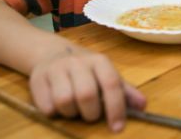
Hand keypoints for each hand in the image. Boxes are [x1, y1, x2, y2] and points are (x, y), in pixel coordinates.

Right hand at [30, 46, 145, 131]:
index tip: (117, 128)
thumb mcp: (107, 75)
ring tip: (74, 109)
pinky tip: (57, 106)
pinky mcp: (37, 78)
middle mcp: (78, 62)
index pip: (111, 84)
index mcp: (99, 61)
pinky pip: (46, 107)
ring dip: (71, 114)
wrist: (51, 53)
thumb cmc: (85, 70)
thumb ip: (125, 92)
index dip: (115, 108)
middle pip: (86, 94)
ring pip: (64, 101)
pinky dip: (54, 113)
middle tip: (91, 115)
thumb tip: (143, 106)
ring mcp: (56, 68)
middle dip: (91, 113)